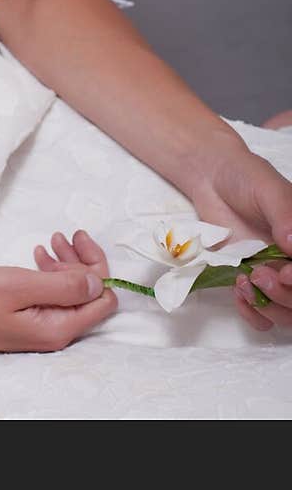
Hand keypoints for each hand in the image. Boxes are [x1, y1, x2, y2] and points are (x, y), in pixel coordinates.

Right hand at [0, 246, 117, 354]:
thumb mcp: (18, 286)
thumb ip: (62, 287)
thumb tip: (99, 283)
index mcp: (58, 328)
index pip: (102, 299)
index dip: (97, 266)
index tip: (78, 238)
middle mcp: (54, 332)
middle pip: (89, 295)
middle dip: (83, 262)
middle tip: (64, 235)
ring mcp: (40, 328)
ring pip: (70, 293)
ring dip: (66, 265)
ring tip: (51, 242)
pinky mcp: (26, 320)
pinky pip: (52, 296)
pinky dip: (50, 273)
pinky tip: (38, 256)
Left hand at [188, 148, 291, 330]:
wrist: (211, 178)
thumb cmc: (245, 178)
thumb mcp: (268, 188)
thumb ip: (284, 215)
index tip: (286, 274)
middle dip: (285, 296)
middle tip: (259, 275)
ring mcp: (275, 275)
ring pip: (287, 314)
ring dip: (269, 308)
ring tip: (244, 282)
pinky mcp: (251, 283)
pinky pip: (262, 317)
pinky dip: (253, 314)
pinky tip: (239, 293)